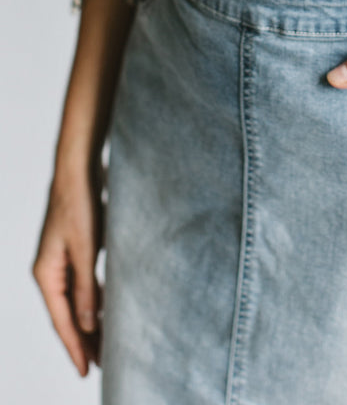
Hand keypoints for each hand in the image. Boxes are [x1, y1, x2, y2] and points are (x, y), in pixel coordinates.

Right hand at [32, 165, 103, 376]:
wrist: (78, 171)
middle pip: (67, 315)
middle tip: (101, 365)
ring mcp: (62, 261)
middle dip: (83, 341)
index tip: (86, 370)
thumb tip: (89, 323)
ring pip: (77, 301)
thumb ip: (87, 287)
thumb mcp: (86, 249)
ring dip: (90, 322)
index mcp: (46, 274)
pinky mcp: (75, 250)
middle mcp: (50, 271)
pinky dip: (94, 301)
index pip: (62, 320)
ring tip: (106, 345)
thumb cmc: (79, 205)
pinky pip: (83, 285)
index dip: (75, 347)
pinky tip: (106, 311)